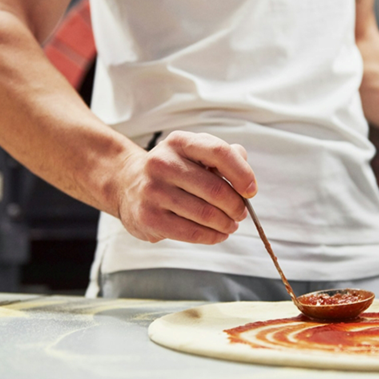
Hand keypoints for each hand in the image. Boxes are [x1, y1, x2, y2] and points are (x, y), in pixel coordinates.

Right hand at [114, 131, 255, 243]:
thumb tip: (247, 178)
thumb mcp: (193, 154)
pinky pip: (192, 232)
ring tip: (231, 225)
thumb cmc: (173, 170)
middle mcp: (162, 163)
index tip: (251, 190)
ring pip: (206, 214)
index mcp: (179, 142)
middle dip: (236, 206)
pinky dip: (212, 236)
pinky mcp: (149, 217)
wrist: (127, 184)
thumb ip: (223, 158)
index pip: (219, 152)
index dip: (242, 173)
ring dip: (226, 224)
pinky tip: (218, 234)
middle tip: (241, 213)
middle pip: (215, 189)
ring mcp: (153, 191)